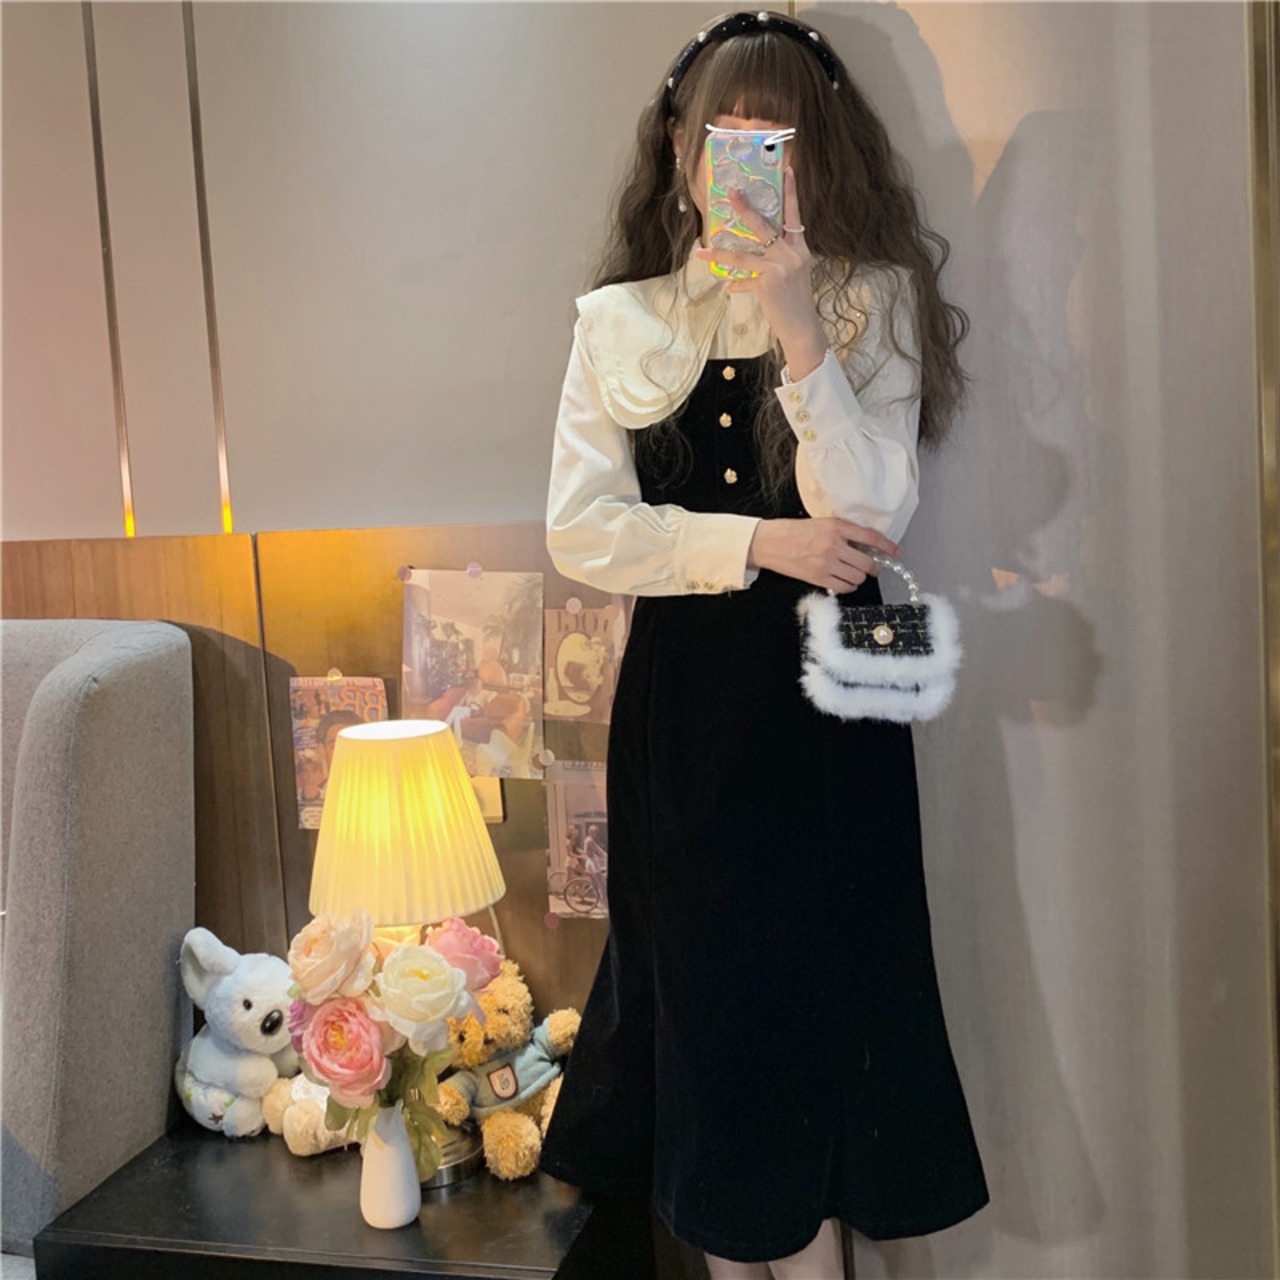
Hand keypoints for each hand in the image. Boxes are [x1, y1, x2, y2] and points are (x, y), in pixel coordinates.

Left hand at [694, 166, 826, 378]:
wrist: (802, 327)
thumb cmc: (796, 300)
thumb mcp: (793, 274)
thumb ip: (778, 259)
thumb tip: (751, 258)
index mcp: (799, 248)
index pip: (795, 215)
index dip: (791, 193)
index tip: (788, 170)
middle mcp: (790, 254)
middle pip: (764, 226)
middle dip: (745, 208)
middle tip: (731, 192)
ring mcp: (778, 268)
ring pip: (743, 255)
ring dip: (720, 253)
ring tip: (702, 250)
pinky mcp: (767, 284)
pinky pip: (744, 280)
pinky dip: (736, 285)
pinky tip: (729, 289)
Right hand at [748, 517, 899, 592]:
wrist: (769, 542)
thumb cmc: (793, 532)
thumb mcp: (821, 523)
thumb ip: (843, 532)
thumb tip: (866, 546)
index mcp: (836, 527)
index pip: (871, 538)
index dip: (888, 547)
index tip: (896, 553)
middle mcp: (834, 545)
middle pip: (868, 563)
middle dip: (874, 568)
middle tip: (872, 568)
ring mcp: (826, 562)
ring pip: (858, 577)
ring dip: (859, 577)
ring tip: (852, 573)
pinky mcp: (817, 577)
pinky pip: (844, 587)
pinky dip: (848, 586)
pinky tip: (844, 581)